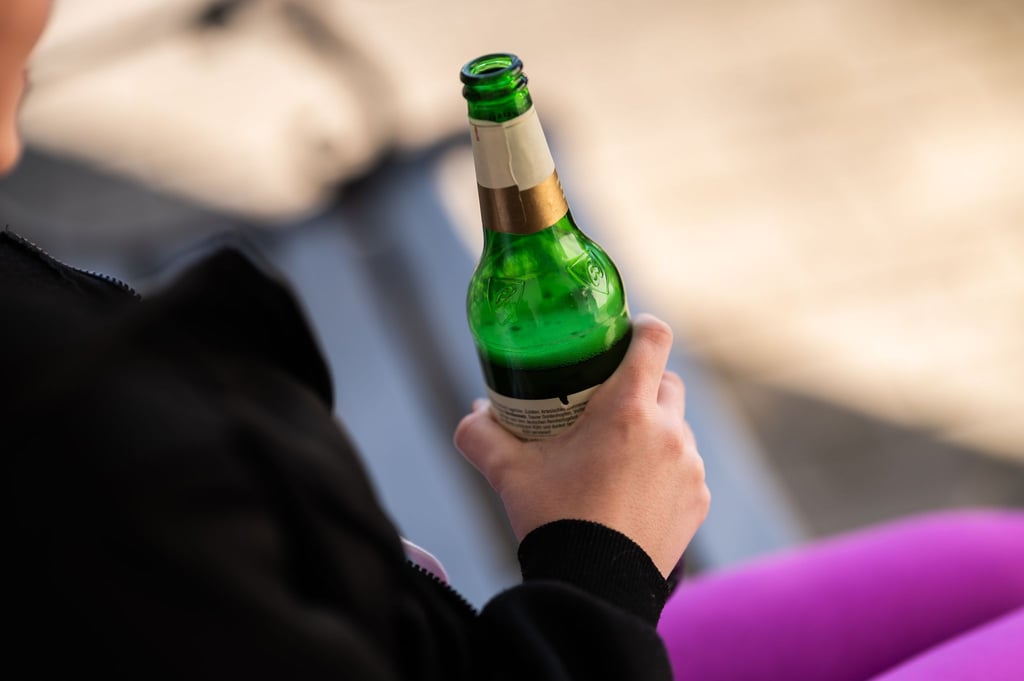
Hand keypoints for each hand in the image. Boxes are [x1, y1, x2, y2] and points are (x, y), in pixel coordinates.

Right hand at [454, 313, 709, 577]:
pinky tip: (634, 491)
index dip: (640, 328)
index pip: (653, 339)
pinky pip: (685, 468)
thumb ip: (480, 434)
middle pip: (667, 381)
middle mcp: (668, 431)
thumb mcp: (507, 472)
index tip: (625, 333)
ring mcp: (689, 467)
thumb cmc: (552, 520)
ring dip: (655, 429)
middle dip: (642, 383)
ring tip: (618, 454)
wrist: (593, 587)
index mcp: (627, 410)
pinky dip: (665, 469)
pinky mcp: (699, 499)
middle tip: (608, 401)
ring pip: (677, 427)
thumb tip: (474, 412)